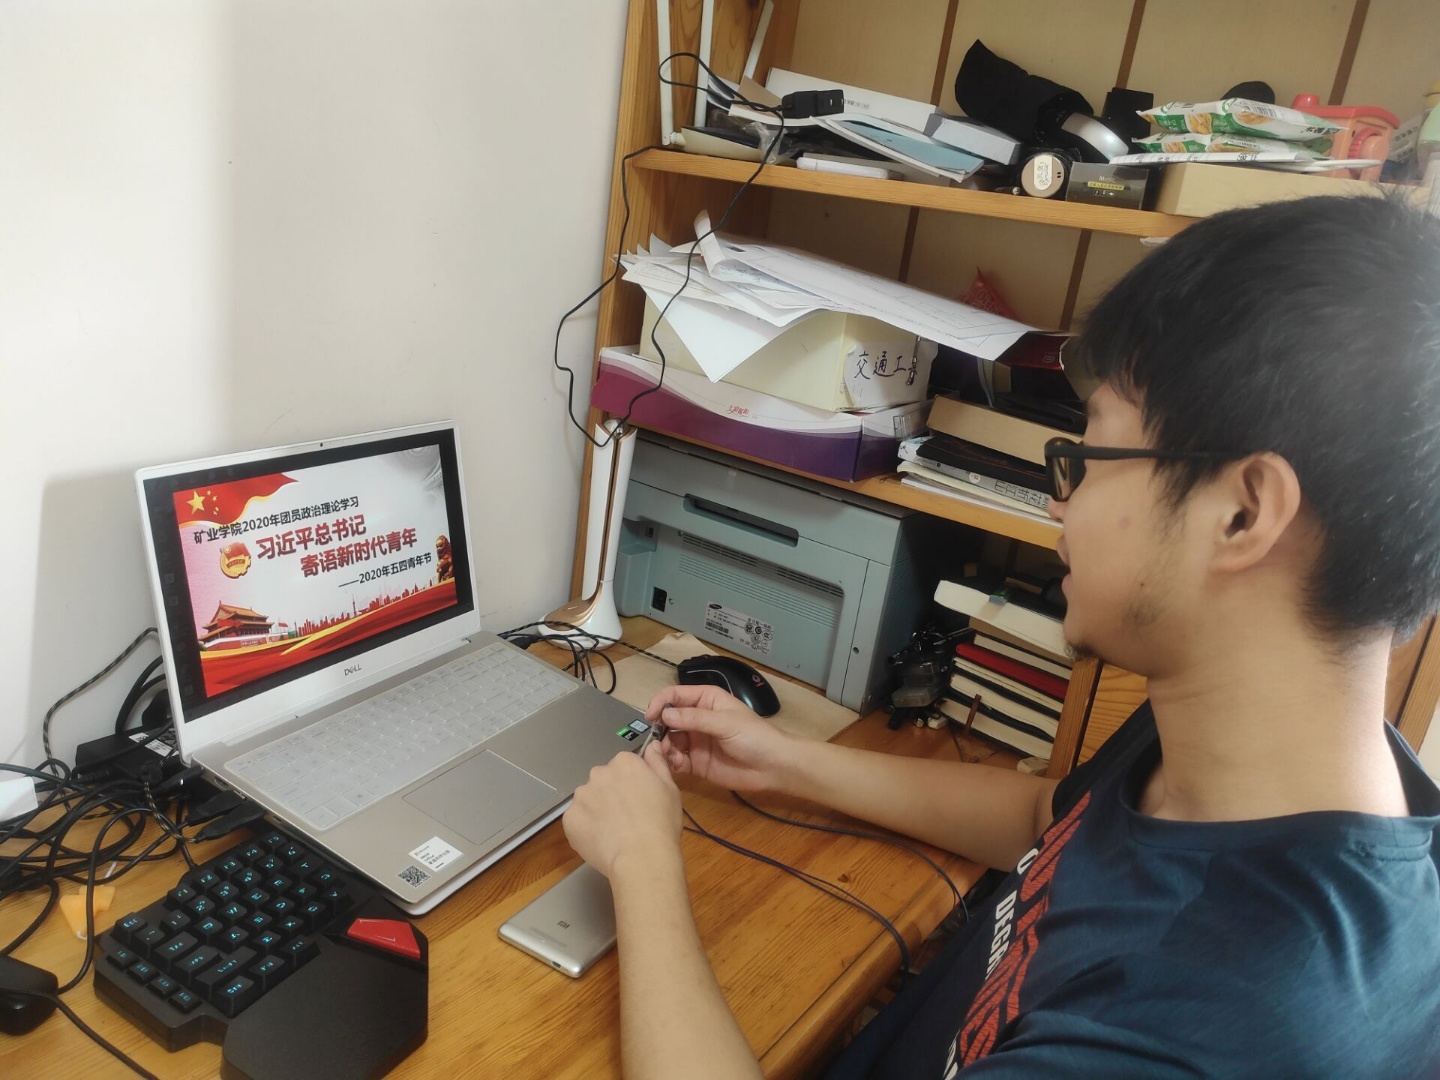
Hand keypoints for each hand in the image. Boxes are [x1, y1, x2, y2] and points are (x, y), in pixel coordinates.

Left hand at [563, 744, 682, 878]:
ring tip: (614, 831)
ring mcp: (581, 796)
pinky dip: (586, 828)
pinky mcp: (570, 818)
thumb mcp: (670, 788)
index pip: (624, 765)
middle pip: (603, 780)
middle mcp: (599, 773)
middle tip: (627, 816)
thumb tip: (652, 745)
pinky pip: (577, 820)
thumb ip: (657, 763)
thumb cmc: (661, 823)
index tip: (638, 798)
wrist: (642, 857)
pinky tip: (602, 840)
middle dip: (611, 794)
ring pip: (588, 800)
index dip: (632, 783)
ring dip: (597, 810)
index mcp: (624, 762)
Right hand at [646, 683, 794, 793]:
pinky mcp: (696, 763)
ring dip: (664, 747)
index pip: (675, 696)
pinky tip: (677, 765)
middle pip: (668, 720)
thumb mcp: (725, 722)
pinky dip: (671, 762)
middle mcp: (697, 719)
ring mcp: (696, 741)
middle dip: (660, 729)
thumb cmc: (754, 736)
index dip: (660, 703)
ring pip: (669, 741)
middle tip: (658, 741)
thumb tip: (665, 715)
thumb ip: (694, 718)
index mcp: (705, 700)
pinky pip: (676, 760)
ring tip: (669, 755)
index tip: (650, 716)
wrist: (773, 766)